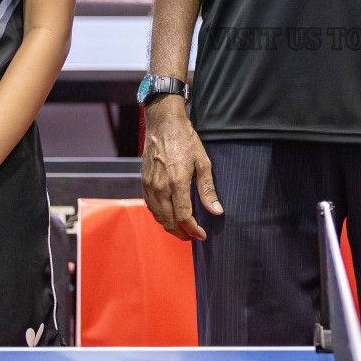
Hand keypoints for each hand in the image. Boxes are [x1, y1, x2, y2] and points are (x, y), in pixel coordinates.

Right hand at [140, 97, 220, 239]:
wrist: (163, 124)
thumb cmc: (185, 140)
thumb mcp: (203, 162)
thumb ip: (208, 189)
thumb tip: (217, 211)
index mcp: (177, 183)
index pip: (184, 217)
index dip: (193, 230)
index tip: (202, 234)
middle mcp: (161, 187)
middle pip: (169, 222)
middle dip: (182, 233)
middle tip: (194, 236)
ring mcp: (149, 186)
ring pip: (158, 217)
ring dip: (171, 227)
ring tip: (184, 229)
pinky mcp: (143, 182)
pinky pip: (151, 207)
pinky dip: (160, 216)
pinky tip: (170, 215)